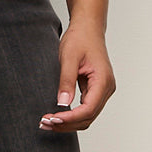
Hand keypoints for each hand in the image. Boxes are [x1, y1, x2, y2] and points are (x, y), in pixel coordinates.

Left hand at [39, 17, 114, 132]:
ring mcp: (102, 90)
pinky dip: (71, 115)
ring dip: (68, 123)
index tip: (52, 119)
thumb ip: (66, 81)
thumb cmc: (80, 38)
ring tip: (48, 123)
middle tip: (45, 123)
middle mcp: (106, 88)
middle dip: (67, 124)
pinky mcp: (95, 90)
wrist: (87, 28)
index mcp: (103, 81)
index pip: (88, 109)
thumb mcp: (69, 58)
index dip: (70, 118)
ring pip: (87, 116)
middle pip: (88, 117)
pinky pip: (85, 109)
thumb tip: (63, 104)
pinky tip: (56, 116)